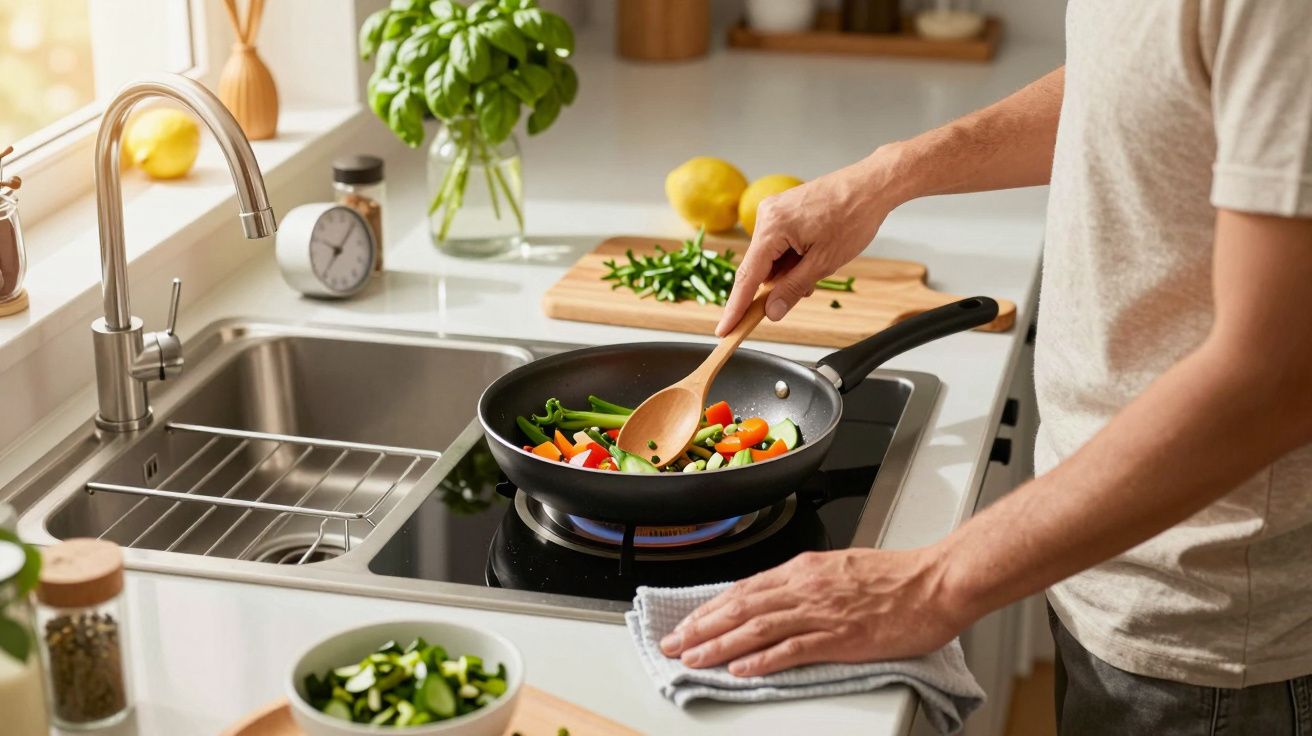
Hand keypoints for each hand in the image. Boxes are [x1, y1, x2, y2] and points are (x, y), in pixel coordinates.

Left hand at [658, 547, 967, 676]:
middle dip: (702, 627)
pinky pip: (792, 649)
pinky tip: (740, 668)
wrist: (936, 582)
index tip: (688, 622)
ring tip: (694, 658)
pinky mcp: (840, 637)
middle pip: (741, 607)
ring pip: (757, 627)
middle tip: (674, 644)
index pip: (745, 589)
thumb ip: (808, 584)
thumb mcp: (840, 569)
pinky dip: (762, 659)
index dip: (711, 608)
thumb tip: (777, 599)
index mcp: (805, 569)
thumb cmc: (897, 578)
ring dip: (720, 644)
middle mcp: (806, 586)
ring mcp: (822, 612)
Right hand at [716, 154, 902, 335]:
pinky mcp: (783, 210)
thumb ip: (792, 289)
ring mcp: (774, 210)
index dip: (736, 308)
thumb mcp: (824, 262)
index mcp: (772, 227)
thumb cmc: (853, 216)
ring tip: (818, 265)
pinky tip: (812, 256)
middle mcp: (766, 215)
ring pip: (770, 256)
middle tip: (803, 291)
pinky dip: (791, 257)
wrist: (872, 186)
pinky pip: (778, 243)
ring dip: (788, 271)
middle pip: (758, 267)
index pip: (747, 277)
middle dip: (777, 285)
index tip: (725, 330)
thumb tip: (771, 311)